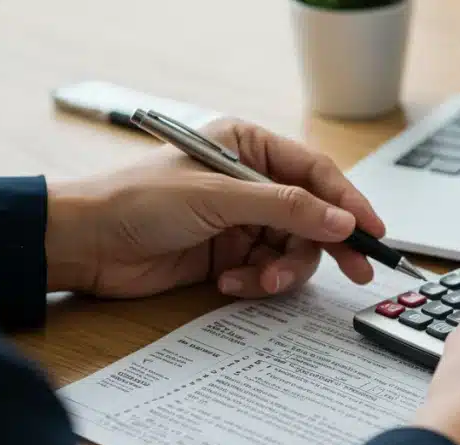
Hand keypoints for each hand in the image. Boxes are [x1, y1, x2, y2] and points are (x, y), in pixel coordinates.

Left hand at [44, 118, 384, 298]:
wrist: (86, 244)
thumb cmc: (138, 201)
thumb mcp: (219, 198)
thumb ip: (286, 208)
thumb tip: (342, 221)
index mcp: (249, 147)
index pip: (316, 173)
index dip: (349, 203)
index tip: (373, 232)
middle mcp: (251, 182)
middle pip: (314, 217)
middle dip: (325, 246)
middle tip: (356, 272)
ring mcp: (241, 221)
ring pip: (294, 250)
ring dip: (283, 271)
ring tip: (259, 282)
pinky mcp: (230, 256)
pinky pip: (267, 271)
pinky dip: (257, 283)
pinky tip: (230, 283)